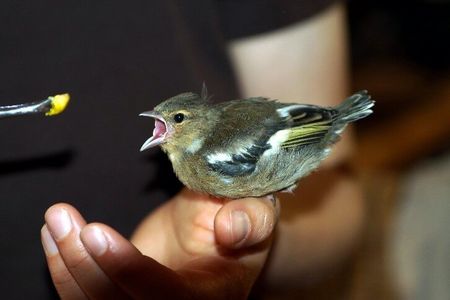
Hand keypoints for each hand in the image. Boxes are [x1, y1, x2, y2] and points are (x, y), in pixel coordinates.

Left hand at [41, 189, 278, 298]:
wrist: (218, 231)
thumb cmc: (236, 218)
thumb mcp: (254, 212)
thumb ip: (251, 218)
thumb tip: (232, 228)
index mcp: (211, 296)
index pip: (164, 295)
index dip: (128, 269)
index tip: (96, 233)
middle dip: (85, 265)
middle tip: (63, 219)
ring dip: (66, 264)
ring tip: (56, 220)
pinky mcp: (122, 295)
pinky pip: (86, 295)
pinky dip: (63, 268)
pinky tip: (54, 235)